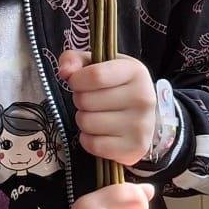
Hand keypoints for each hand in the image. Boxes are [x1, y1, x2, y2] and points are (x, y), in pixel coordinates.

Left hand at [58, 49, 156, 165]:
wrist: (142, 116)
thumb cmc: (115, 86)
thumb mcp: (97, 65)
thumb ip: (74, 60)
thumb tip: (65, 72)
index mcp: (135, 72)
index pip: (95, 76)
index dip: (76, 80)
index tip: (77, 82)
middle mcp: (143, 98)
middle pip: (86, 100)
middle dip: (79, 100)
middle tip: (90, 101)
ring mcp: (141, 125)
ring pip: (86, 123)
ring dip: (83, 120)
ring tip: (96, 115)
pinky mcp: (135, 148)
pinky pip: (92, 144)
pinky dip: (88, 140)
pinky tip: (99, 133)